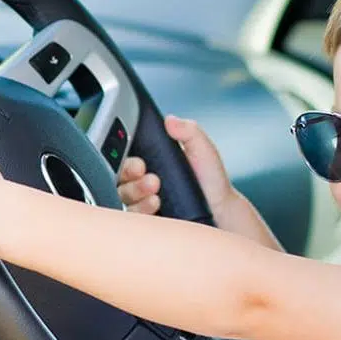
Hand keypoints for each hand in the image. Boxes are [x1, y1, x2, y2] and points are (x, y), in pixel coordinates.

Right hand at [118, 115, 237, 218]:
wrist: (221, 211)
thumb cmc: (211, 182)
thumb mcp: (202, 150)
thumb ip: (189, 131)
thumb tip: (171, 119)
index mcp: (152, 160)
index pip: (126, 156)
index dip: (127, 158)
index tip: (141, 162)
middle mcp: (142, 180)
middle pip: (119, 177)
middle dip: (130, 176)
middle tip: (149, 175)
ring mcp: (141, 200)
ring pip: (123, 196)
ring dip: (136, 193)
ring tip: (156, 192)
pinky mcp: (144, 219)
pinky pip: (131, 216)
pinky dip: (140, 210)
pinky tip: (155, 205)